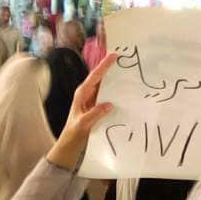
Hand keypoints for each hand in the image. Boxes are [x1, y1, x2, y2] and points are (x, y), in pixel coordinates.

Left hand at [46, 53, 116, 169]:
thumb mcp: (83, 125)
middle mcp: (88, 93)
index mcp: (82, 94)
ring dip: (116, 78)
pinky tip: (127, 90)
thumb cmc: (74, 133)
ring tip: (129, 71)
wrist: (71, 144)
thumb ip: (95, 114)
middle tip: (125, 58)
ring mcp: (94, 99)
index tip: (114, 55)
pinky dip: (117, 90)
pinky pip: (109, 95)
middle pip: (101, 77)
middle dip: (111, 67)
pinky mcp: (98, 106)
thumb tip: (110, 104)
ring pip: (106, 85)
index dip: (105, 65)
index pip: (95, 76)